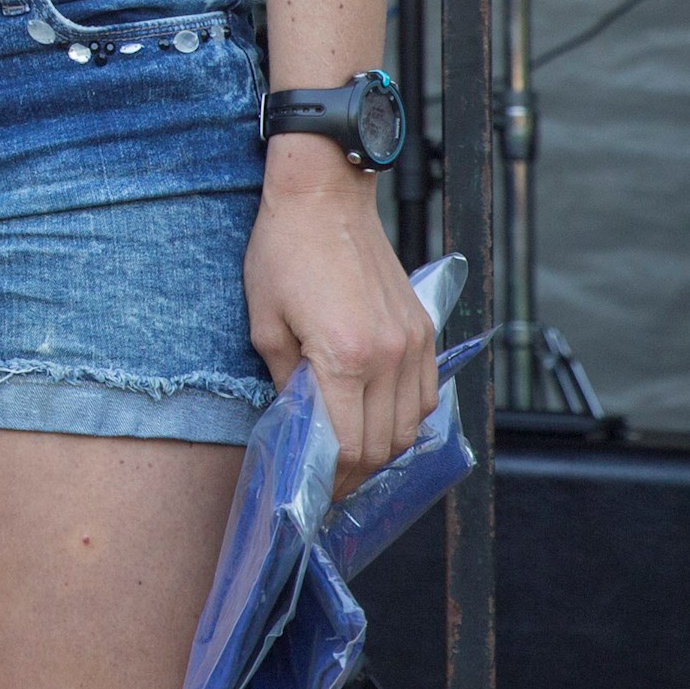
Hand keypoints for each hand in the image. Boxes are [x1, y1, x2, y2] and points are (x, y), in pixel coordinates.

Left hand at [243, 141, 435, 491]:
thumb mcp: (265, 323)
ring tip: (349, 453)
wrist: (324, 196)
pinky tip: (375, 416)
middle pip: (382, 446)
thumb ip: (287, 383)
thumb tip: (301, 425)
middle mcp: (389, 356)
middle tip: (327, 481)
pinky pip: (424, 394)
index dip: (331, 480)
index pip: (348, 447)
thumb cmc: (284, 252)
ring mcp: (413, 343)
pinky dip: (403, 417)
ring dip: (381, 448)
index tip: (313, 492)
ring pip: (410, 426)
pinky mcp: (423, 330)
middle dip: (354, 474)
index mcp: (345, 358)